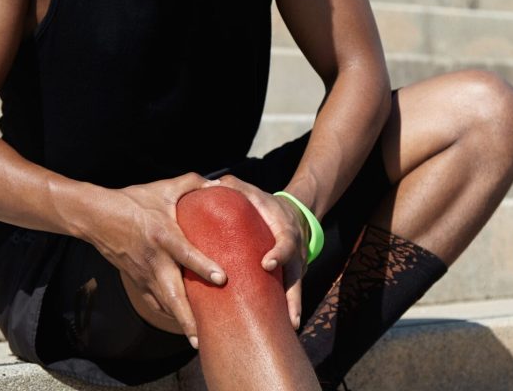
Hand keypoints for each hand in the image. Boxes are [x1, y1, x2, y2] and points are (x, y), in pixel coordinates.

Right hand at [78, 173, 226, 347]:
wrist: (95, 216)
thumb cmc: (133, 201)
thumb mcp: (163, 188)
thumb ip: (193, 184)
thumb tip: (220, 184)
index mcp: (163, 235)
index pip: (185, 253)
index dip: (203, 266)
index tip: (222, 279)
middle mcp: (154, 260)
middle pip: (172, 294)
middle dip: (188, 318)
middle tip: (204, 337)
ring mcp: (143, 274)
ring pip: (164, 304)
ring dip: (180, 323)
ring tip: (199, 341)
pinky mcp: (137, 281)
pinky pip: (155, 303)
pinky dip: (170, 315)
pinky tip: (185, 327)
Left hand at [206, 175, 308, 328]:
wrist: (294, 214)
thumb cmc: (265, 205)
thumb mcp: (254, 193)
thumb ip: (236, 188)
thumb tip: (214, 184)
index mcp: (287, 229)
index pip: (286, 241)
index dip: (279, 253)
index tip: (267, 265)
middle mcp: (297, 251)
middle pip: (298, 275)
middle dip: (293, 296)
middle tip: (288, 316)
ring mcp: (297, 266)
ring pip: (297, 289)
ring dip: (293, 309)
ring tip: (288, 329)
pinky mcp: (292, 277)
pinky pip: (289, 295)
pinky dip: (286, 311)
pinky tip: (279, 329)